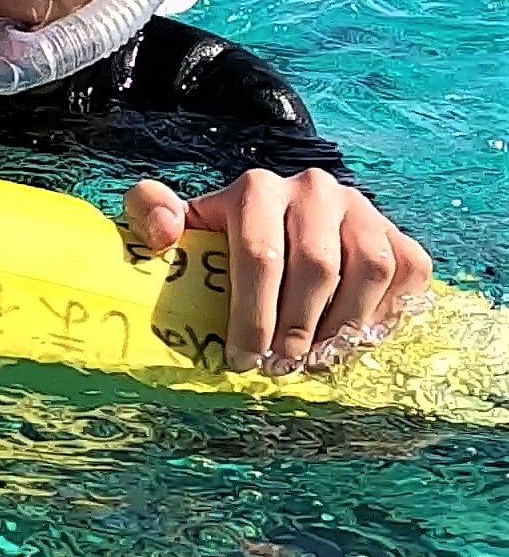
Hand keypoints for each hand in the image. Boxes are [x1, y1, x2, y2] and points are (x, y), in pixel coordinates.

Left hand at [126, 168, 432, 373]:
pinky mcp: (396, 231)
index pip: (259, 255)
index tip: (242, 358)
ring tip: (313, 359)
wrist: (283, 215)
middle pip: (316, 268)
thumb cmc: (222, 234)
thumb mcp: (179, 219)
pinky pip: (405, 275)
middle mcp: (315, 189)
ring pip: (367, 272)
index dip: (252, 316)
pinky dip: (383, 316)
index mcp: (256, 189)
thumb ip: (151, 212)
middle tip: (278, 366)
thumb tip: (164, 232)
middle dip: (294, 328)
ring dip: (342, 326)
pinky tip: (351, 341)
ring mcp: (362, 208)